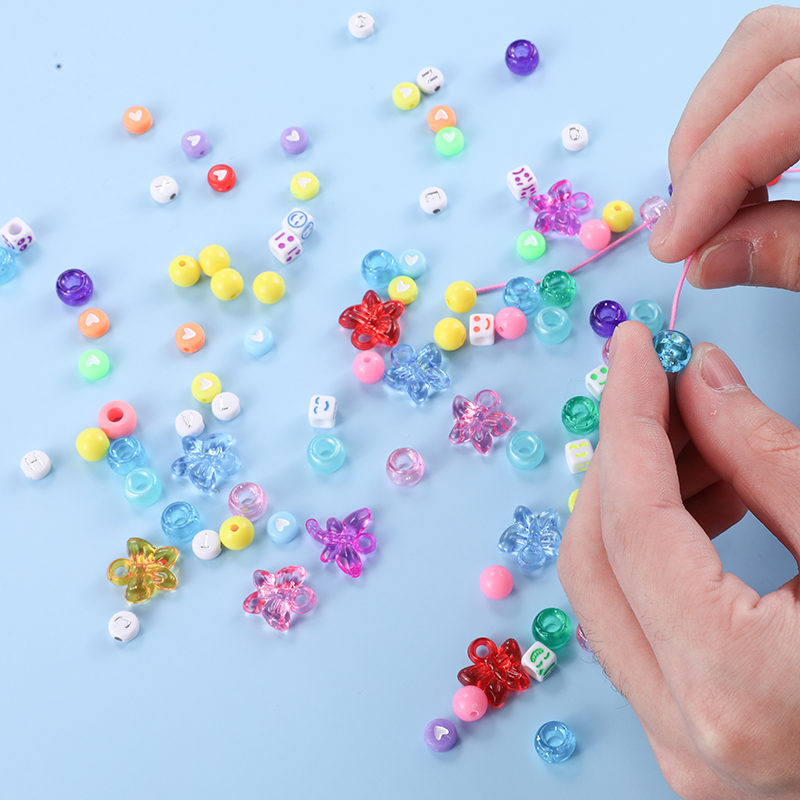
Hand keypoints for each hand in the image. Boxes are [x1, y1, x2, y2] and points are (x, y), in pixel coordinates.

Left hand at [558, 322, 799, 798]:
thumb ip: (769, 456)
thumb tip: (697, 380)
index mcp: (738, 690)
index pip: (635, 521)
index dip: (629, 417)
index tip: (632, 347)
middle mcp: (687, 734)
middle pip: (599, 555)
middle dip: (625, 453)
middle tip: (662, 383)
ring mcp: (681, 746)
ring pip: (609, 588)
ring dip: (640, 495)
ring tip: (698, 430)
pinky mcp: (690, 737)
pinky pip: (638, 618)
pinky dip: (659, 546)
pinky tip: (708, 492)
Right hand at [648, 6, 799, 291]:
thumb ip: (795, 254)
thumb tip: (709, 260)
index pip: (779, 103)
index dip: (712, 179)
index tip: (676, 246)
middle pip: (759, 53)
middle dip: (703, 145)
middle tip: (694, 224)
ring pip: (761, 51)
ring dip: (719, 129)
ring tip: (724, 206)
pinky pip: (782, 65)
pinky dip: (747, 118)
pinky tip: (754, 179)